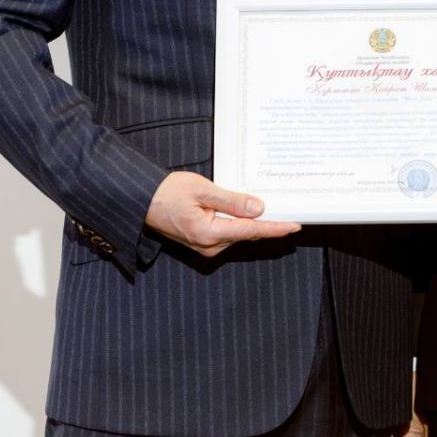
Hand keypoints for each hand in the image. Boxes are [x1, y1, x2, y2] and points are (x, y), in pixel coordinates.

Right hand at [145, 172, 300, 255]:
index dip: (275, 228)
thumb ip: (232, 201)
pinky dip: (240, 223)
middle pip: (247, 233)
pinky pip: (228, 233)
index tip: (294, 226)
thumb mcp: (202, 190)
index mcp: (209, 233)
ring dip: (254, 222)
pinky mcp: (203, 242)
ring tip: (274, 207)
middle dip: (269, 223)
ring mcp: (205, 246)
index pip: (251, 231)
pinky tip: (248, 212)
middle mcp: (208, 245)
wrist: (142, 200)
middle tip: (290, 210)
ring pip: (238, 233)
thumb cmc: (168, 192)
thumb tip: (259, 209)